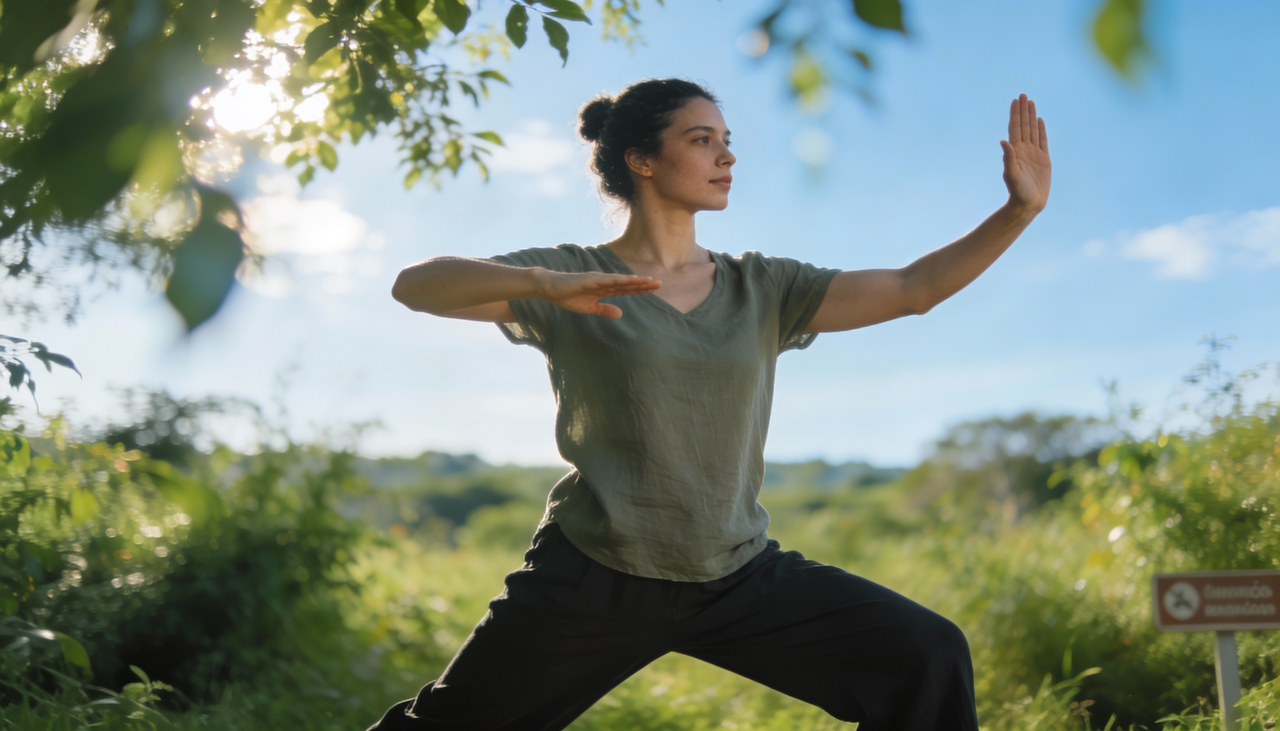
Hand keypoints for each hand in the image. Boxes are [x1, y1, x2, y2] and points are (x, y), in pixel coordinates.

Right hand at [534, 269, 660, 317]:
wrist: (550, 289)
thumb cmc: (568, 297)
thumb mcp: (589, 308)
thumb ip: (604, 310)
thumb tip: (621, 313)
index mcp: (604, 289)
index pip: (626, 289)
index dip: (640, 289)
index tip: (654, 289)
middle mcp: (604, 282)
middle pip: (627, 284)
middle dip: (643, 284)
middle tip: (660, 284)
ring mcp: (598, 279)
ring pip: (620, 280)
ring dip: (635, 281)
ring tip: (649, 281)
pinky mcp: (590, 279)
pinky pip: (607, 280)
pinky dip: (619, 280)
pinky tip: (629, 280)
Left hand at [1000, 93, 1050, 215]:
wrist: (1028, 205)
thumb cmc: (1018, 192)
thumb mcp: (1012, 175)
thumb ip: (1009, 158)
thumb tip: (1004, 141)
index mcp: (1015, 152)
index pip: (1015, 128)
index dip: (1015, 114)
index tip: (1015, 101)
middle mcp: (1023, 150)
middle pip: (1024, 126)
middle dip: (1023, 110)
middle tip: (1023, 95)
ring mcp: (1034, 154)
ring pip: (1032, 130)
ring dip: (1031, 116)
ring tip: (1030, 103)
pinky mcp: (1043, 160)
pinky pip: (1042, 141)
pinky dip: (1041, 130)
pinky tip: (1039, 120)